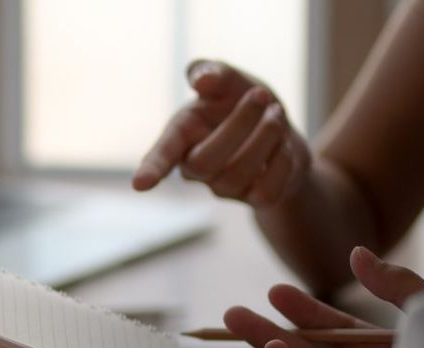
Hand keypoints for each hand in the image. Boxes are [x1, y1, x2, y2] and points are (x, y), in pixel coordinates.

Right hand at [132, 60, 311, 207]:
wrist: (282, 129)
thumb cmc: (241, 102)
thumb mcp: (229, 80)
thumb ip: (213, 72)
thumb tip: (202, 80)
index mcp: (181, 134)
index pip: (161, 154)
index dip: (151, 168)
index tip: (139, 185)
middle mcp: (196, 167)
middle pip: (205, 162)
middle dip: (239, 124)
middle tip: (262, 95)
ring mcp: (224, 187)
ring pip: (239, 174)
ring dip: (266, 137)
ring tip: (276, 113)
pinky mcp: (255, 199)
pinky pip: (268, 188)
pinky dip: (284, 160)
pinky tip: (284, 145)